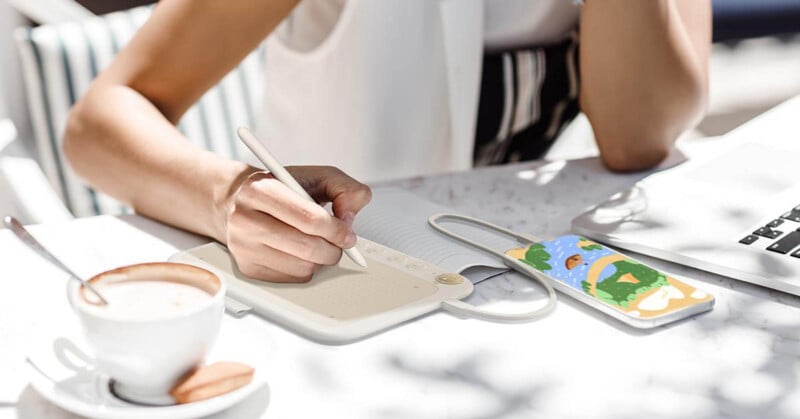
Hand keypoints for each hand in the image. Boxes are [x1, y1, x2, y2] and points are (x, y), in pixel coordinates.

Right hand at [224, 166, 371, 281]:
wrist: (238, 200)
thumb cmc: (279, 188)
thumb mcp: (314, 175)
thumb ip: (343, 187)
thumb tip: (348, 217)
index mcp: (261, 190)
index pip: (309, 219)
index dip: (336, 230)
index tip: (347, 234)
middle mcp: (246, 219)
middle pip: (307, 248)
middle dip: (333, 248)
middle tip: (339, 242)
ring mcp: (243, 247)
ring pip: (302, 267)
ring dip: (320, 259)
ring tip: (316, 242)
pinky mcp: (248, 268)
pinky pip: (292, 278)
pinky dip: (305, 268)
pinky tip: (299, 251)